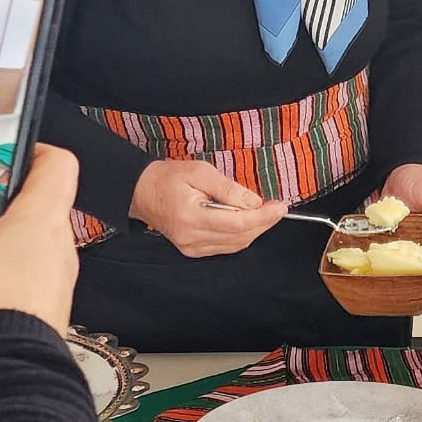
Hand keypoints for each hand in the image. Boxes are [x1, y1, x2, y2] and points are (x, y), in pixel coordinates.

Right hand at [129, 159, 287, 256]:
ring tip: (266, 212)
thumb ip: (228, 188)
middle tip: (278, 208)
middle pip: (239, 237)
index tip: (280, 206)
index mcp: (192, 219)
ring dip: (254, 230)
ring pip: (235, 244)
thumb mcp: (199, 171)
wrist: (141, 192)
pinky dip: (241, 235)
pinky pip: (225, 246)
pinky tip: (248, 221)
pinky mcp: (192, 250)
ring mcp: (191, 247)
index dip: (263, 216)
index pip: (237, 223)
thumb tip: (253, 201)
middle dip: (263, 223)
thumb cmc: (168, 178)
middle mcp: (192, 239)